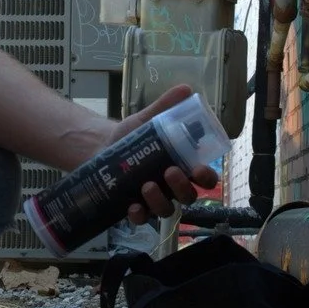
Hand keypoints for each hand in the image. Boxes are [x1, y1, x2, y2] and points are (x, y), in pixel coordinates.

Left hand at [110, 86, 220, 224]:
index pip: (204, 179)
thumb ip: (165, 107)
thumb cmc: (132, 137)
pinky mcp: (134, 206)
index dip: (206, 178)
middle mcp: (172, 186)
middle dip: (182, 187)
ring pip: (166, 210)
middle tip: (170, 171)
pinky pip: (142, 218)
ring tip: (147, 185)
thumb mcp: (147, 120)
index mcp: (182, 166)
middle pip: (188, 197)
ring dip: (159, 201)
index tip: (199, 170)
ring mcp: (153, 199)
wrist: (101, 147)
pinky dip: (139, 214)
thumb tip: (186, 89)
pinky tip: (132, 205)